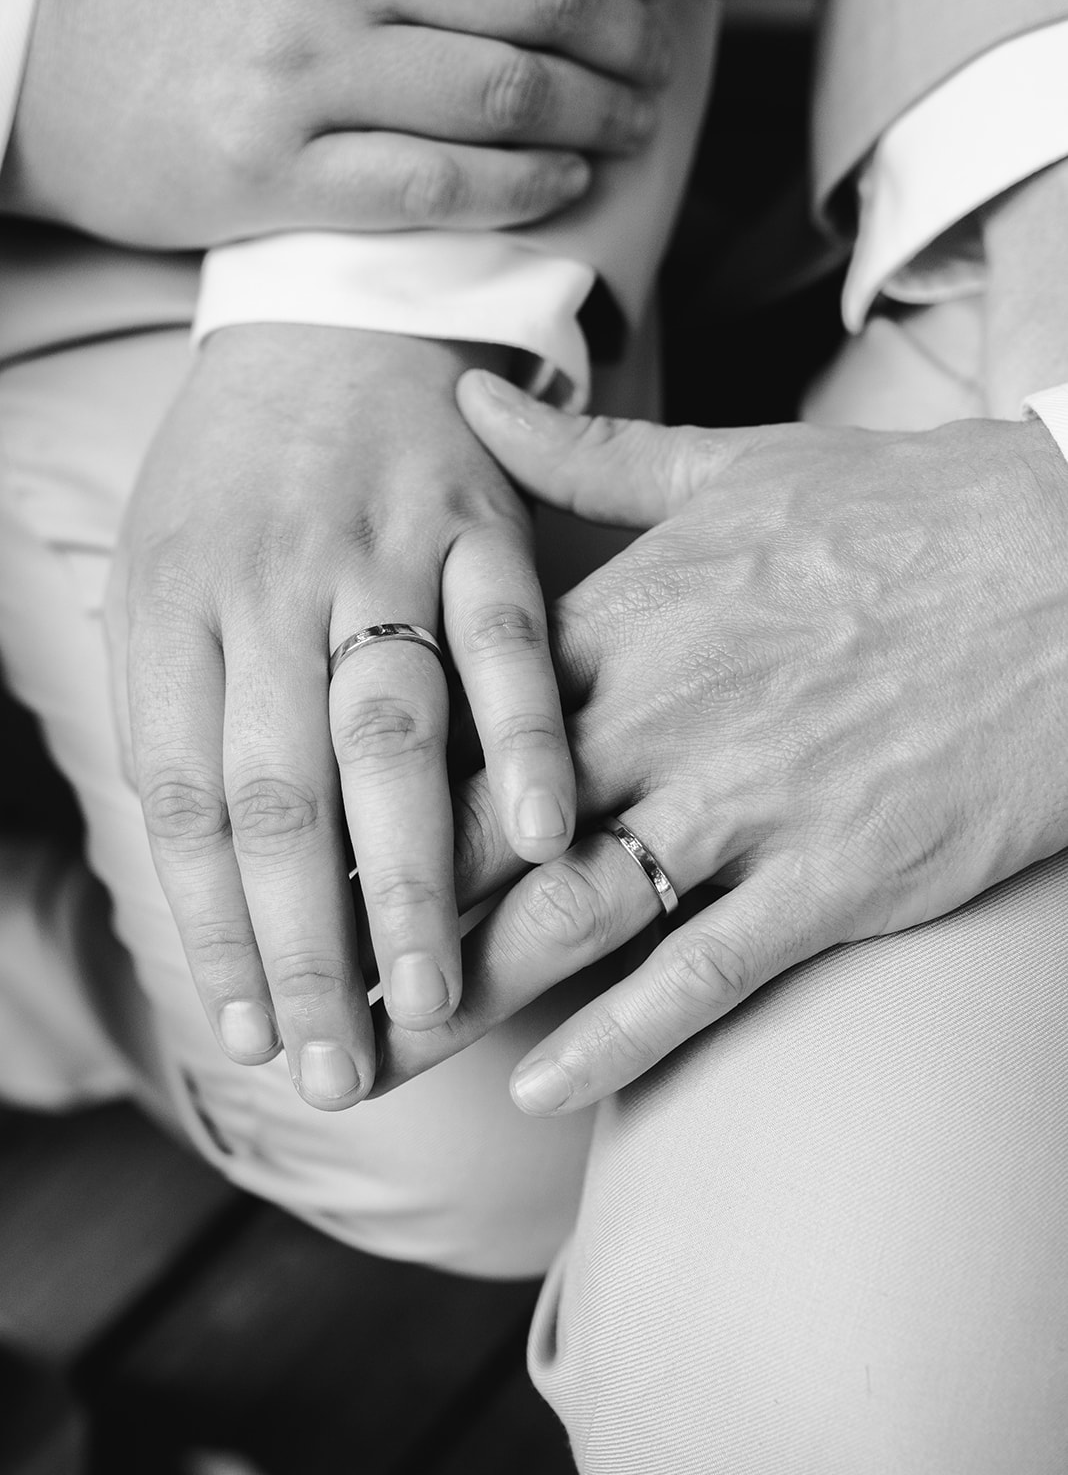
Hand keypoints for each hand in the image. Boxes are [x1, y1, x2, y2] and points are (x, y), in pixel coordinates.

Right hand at [1, 0, 677, 245]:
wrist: (33, 61)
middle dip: (625, 32)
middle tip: (657, 63)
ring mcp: (300, 71)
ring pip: (499, 90)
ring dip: (593, 113)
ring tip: (628, 127)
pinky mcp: (277, 173)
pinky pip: (437, 185)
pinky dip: (521, 186)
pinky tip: (562, 183)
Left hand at [105, 331, 576, 1109]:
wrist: (335, 306)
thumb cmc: (242, 465)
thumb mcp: (163, 563)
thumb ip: (173, 706)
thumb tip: (195, 880)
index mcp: (176, 606)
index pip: (188, 802)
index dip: (215, 930)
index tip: (248, 1035)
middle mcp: (269, 586)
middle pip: (280, 794)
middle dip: (306, 945)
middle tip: (336, 1068)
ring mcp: (381, 552)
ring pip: (388, 735)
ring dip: (407, 877)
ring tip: (428, 1001)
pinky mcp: (485, 526)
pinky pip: (507, 640)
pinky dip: (522, 736)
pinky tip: (537, 841)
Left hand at [370, 375, 1067, 1111]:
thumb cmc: (904, 512)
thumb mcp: (733, 463)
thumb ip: (588, 458)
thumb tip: (476, 401)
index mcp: (630, 616)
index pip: (458, 720)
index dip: (366, 791)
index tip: (293, 846)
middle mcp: (667, 714)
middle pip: (488, 833)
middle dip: (382, 917)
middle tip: (301, 984)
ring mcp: (751, 802)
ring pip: (571, 915)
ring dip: (462, 995)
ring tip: (378, 1057)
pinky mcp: (835, 875)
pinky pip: (703, 972)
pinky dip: (616, 1036)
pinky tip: (540, 1086)